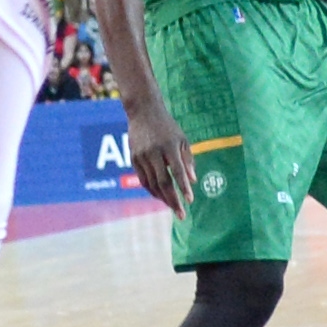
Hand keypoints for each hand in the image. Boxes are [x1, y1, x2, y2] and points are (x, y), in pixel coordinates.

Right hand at [126, 89, 192, 213]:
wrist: (143, 111)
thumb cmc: (167, 126)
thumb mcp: (182, 139)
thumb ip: (187, 160)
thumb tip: (192, 181)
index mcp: (169, 146)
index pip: (177, 171)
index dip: (184, 187)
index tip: (190, 200)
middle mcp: (155, 152)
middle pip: (164, 182)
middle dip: (173, 200)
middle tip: (181, 214)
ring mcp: (142, 156)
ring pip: (152, 184)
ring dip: (163, 198)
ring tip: (173, 207)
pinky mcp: (134, 158)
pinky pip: (143, 180)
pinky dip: (152, 191)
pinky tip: (160, 197)